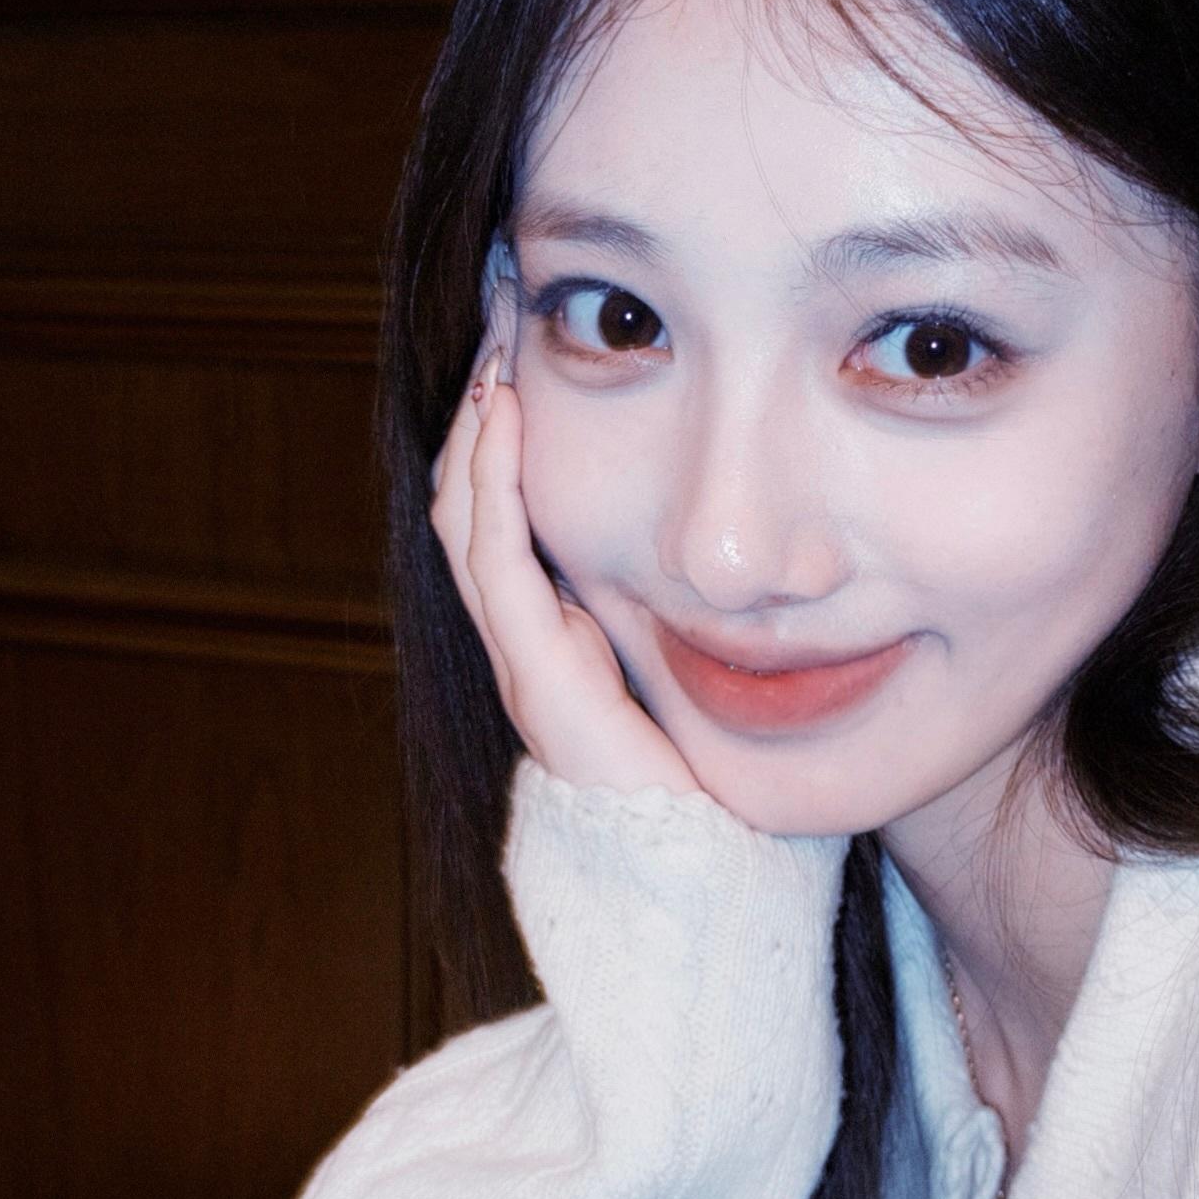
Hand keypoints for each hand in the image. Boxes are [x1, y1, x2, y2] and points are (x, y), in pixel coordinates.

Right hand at [428, 344, 703, 797]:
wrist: (705, 877)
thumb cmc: (715, 783)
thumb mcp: (698, 669)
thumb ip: (686, 612)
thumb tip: (735, 544)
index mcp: (557, 638)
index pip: (499, 516)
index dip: (500, 435)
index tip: (523, 350)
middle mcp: (526, 645)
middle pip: (465, 505)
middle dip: (478, 412)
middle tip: (497, 320)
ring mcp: (523, 661)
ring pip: (463, 521)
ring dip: (475, 431)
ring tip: (493, 351)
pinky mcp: (539, 678)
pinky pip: (495, 561)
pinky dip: (492, 482)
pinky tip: (504, 418)